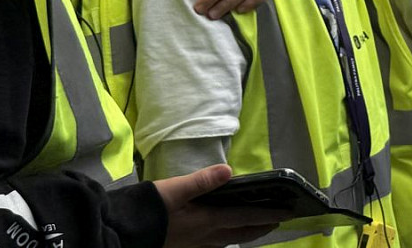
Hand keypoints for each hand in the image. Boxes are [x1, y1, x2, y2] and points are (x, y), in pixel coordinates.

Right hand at [156, 164, 282, 247]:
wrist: (125, 232)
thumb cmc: (149, 208)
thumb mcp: (174, 189)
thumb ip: (202, 181)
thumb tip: (229, 170)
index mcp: (207, 220)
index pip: (245, 217)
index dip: (267, 214)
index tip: (286, 212)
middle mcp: (206, 237)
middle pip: (241, 234)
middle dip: (261, 227)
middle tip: (277, 220)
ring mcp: (196, 245)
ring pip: (229, 241)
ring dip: (246, 234)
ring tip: (256, 226)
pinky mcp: (186, 247)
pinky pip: (214, 246)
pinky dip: (226, 239)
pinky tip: (223, 236)